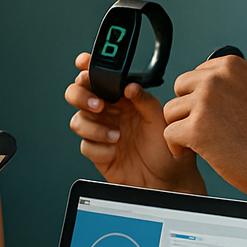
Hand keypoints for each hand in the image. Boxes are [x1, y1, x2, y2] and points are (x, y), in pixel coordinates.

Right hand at [65, 52, 204, 192]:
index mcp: (124, 100)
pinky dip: (99, 148)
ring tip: (116, 136)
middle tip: (98, 105)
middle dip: (82, 97)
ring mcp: (102, 132)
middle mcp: (110, 113)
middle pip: (79, 95)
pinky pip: (86, 145)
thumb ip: (145, 101)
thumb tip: (130, 86)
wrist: (167, 182)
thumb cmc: (168, 151)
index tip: (83, 65)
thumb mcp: (161, 121)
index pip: (100, 79)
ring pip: (78, 120)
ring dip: (94, 127)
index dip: (87, 69)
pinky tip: (114, 151)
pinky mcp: (98, 152)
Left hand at [163, 56, 246, 206]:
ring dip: (182, 128)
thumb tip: (208, 78)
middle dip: (187, 109)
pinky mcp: (196, 129)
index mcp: (233, 66)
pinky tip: (194, 153)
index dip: (200, 97)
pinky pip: (169, 134)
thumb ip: (232, 82)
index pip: (196, 74)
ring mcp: (206, 102)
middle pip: (180, 89)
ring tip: (202, 143)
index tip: (211, 114)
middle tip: (203, 129)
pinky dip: (178, 147)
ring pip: (171, 112)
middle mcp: (217, 78)